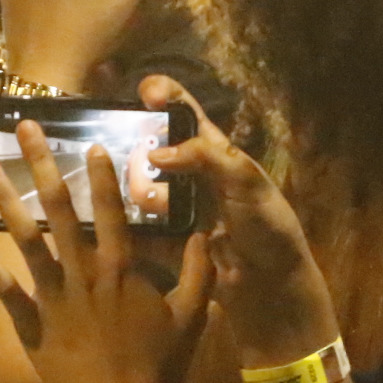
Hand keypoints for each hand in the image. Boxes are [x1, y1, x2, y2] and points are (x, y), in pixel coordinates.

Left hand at [0, 118, 212, 382]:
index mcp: (122, 270)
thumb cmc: (159, 364)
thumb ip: (198, 271)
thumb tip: (206, 233)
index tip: (88, 143)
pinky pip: (4, 292)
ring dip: (4, 203)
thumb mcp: (191, 315)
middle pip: (58, 211)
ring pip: (25, 242)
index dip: (99, 176)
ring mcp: (54, 299)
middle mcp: (84, 275)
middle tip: (24, 129)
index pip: (108, 212)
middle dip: (41, 166)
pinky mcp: (31, 325)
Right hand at [136, 75, 340, 366]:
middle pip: (151, 147)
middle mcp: (190, 177)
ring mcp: (174, 210)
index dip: (165, 95)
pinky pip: (135, 230)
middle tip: (128, 152)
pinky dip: (122, 226)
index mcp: (214, 154)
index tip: (145, 93)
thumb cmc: (268, 230)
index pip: (185, 114)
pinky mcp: (163, 243)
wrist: (271, 289)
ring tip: (135, 195)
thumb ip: (206, 159)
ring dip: (132, 187)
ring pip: (138, 187)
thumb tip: (156, 154)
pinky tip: (111, 221)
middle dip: (136, 145)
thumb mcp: (247, 183)